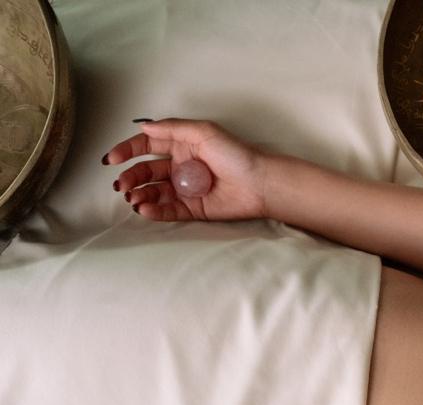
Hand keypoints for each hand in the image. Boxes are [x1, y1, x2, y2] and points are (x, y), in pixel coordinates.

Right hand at [103, 118, 269, 221]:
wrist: (260, 183)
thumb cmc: (237, 154)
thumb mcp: (203, 131)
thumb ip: (172, 128)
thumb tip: (143, 126)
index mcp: (181, 146)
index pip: (146, 147)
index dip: (127, 151)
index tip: (111, 159)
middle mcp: (180, 167)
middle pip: (146, 172)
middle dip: (130, 178)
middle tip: (121, 185)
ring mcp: (186, 189)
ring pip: (154, 193)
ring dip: (140, 195)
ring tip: (133, 198)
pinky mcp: (194, 209)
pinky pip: (169, 210)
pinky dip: (155, 210)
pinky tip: (144, 208)